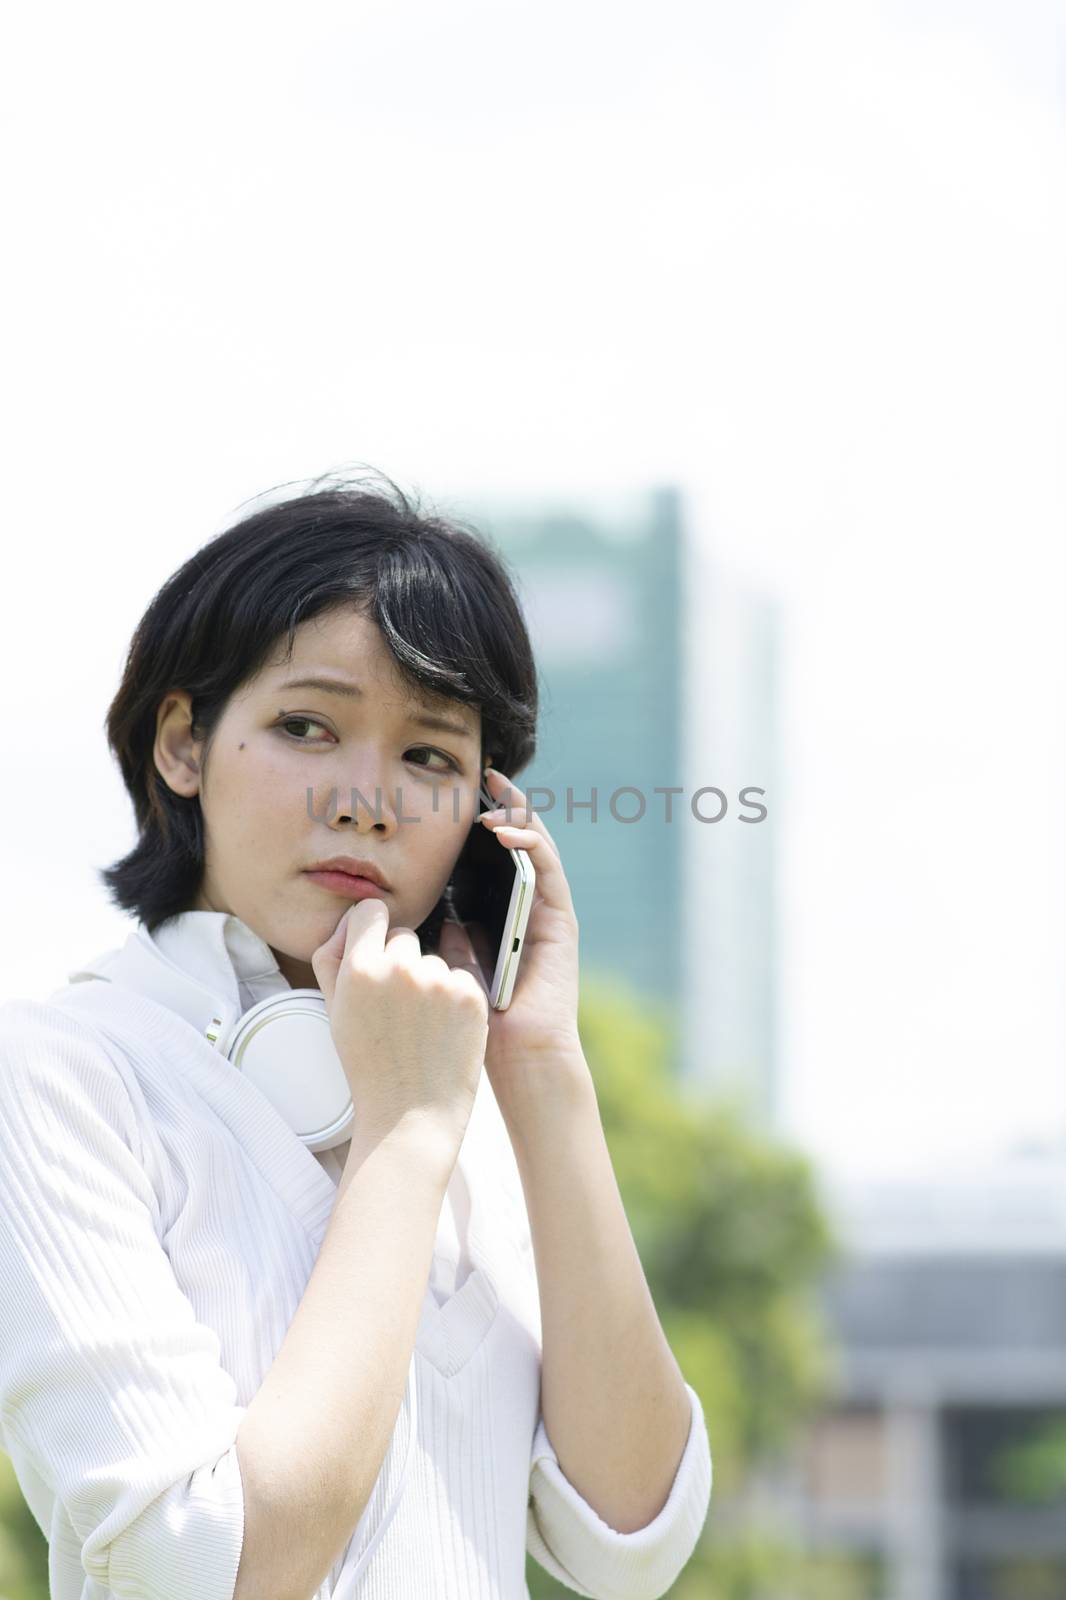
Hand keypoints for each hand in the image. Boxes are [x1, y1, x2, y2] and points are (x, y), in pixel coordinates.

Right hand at [312, 897, 488, 1157]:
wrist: (410, 1116)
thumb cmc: (369, 1066)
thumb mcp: (335, 1012)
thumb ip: (333, 959)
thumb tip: (350, 921)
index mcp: (359, 969)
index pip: (369, 911)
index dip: (371, 929)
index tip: (374, 947)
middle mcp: (400, 967)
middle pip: (403, 936)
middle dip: (400, 961)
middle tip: (395, 1008)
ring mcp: (439, 979)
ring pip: (433, 958)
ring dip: (428, 982)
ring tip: (419, 1027)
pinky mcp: (471, 993)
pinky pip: (460, 976)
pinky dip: (453, 998)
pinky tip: (442, 1030)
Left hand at [436, 766, 582, 1107]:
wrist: (514, 1057)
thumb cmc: (479, 1021)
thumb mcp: (452, 966)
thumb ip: (448, 936)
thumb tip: (430, 910)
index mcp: (504, 915)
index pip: (494, 857)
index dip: (480, 824)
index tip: (456, 795)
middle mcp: (531, 908)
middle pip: (520, 844)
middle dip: (505, 806)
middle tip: (484, 775)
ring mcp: (550, 912)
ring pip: (538, 848)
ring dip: (518, 818)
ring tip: (494, 795)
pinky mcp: (563, 920)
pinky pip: (548, 870)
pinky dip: (531, 845)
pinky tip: (507, 831)